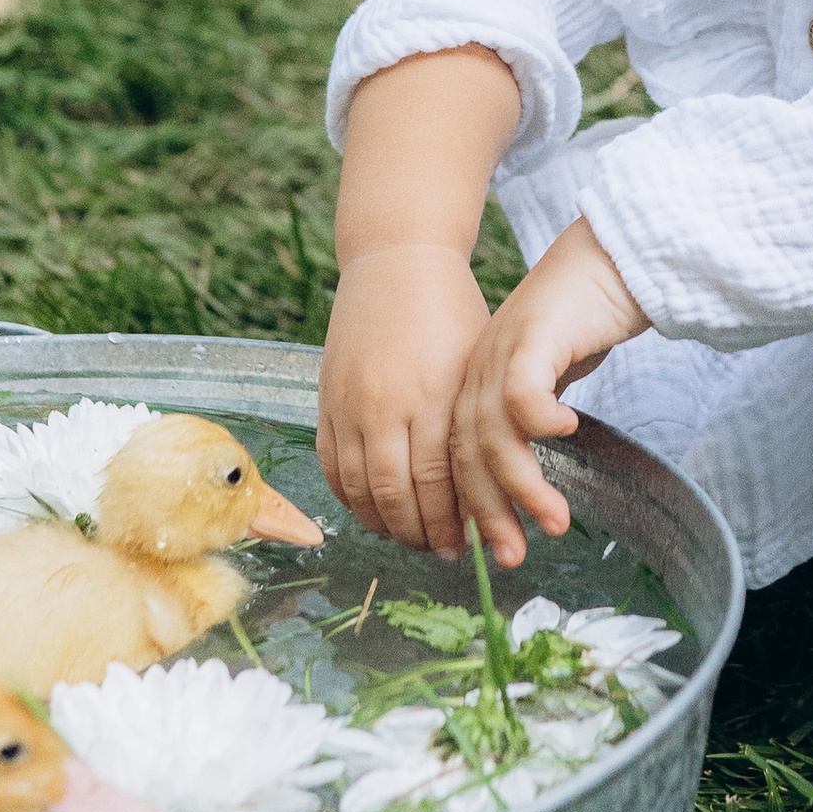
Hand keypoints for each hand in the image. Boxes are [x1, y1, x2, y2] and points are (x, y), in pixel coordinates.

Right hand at [318, 247, 490, 558]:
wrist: (395, 260)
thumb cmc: (451, 310)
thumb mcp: (476, 364)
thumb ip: (473, 424)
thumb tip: (488, 488)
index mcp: (430, 395)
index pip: (437, 481)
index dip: (452, 521)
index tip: (469, 543)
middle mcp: (383, 405)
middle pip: (394, 494)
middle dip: (420, 533)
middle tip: (442, 551)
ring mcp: (347, 404)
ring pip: (357, 488)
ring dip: (384, 523)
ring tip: (409, 538)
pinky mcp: (325, 400)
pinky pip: (331, 466)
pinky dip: (350, 498)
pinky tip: (373, 510)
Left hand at [450, 219, 650, 569]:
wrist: (607, 257)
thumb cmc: (582, 319)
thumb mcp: (547, 378)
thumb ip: (529, 418)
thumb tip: (527, 470)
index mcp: (474, 385)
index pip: (458, 458)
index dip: (472, 508)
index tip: (492, 551)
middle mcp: (478, 370)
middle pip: (467, 454)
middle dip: (490, 511)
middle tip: (513, 556)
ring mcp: (501, 351)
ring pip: (495, 433)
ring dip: (523, 482)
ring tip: (554, 519)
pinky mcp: (533, 335)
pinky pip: (523, 387)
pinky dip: (539, 416)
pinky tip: (567, 433)